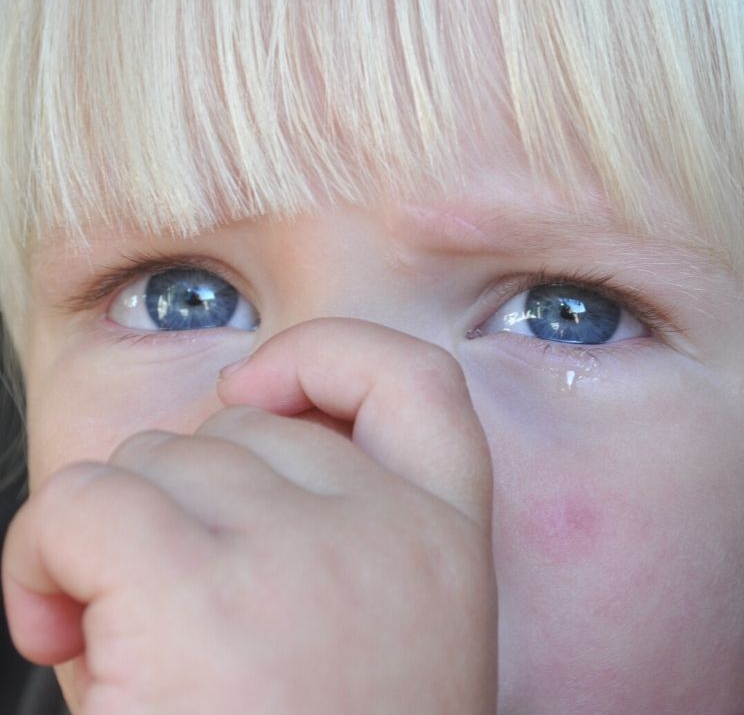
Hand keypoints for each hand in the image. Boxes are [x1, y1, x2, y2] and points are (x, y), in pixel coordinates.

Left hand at [2, 318, 496, 713]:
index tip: (263, 392)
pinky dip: (45, 555)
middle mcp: (386, 531)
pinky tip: (57, 625)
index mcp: (444, 544)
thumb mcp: (377, 639)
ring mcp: (299, 555)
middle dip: (186, 501)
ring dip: (117, 534)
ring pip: (155, 460)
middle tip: (174, 611)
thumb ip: (331, 530)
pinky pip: (86, 501)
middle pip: (240, 431)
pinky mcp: (197, 593)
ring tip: (128, 639)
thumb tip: (225, 449)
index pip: (417, 383)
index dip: (329, 358)